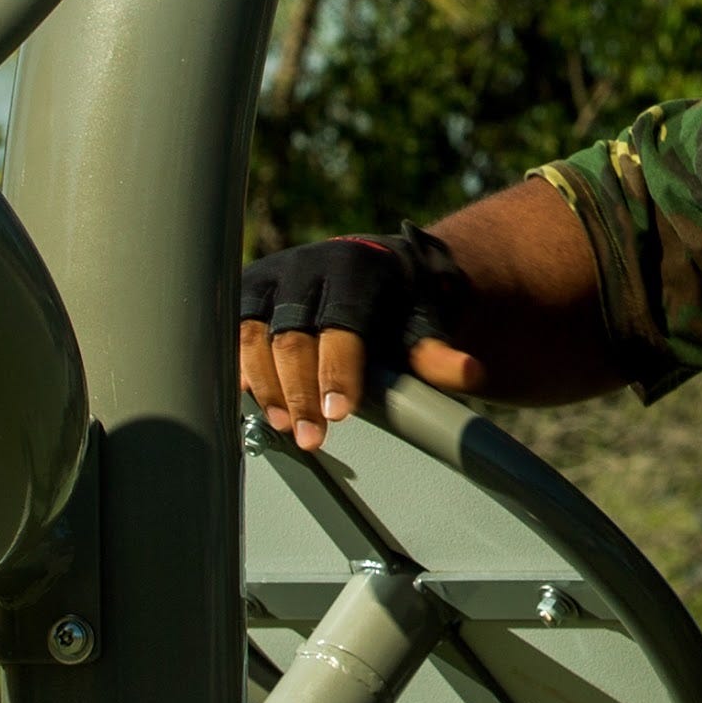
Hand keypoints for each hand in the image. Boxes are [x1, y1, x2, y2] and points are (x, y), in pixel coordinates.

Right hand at [237, 231, 477, 453]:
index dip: (338, 370)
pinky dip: (237, 368)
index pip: (342, 322)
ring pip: (251, 333)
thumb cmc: (396, 307)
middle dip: (298, 389)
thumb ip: (437, 353)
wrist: (369, 268)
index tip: (340, 414)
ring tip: (282, 427)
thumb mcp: (421, 326)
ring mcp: (269, 277)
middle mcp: (305, 266)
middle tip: (311, 437)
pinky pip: (229, 331)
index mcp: (354, 268)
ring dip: (264, 384)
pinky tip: (248, 403)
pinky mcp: (244, 293)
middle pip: (292, 332)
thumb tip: (472, 375)